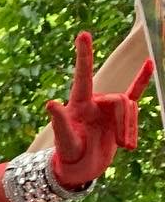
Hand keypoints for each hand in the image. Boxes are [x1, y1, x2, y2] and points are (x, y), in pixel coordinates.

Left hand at [46, 32, 152, 186]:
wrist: (80, 168)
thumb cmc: (68, 154)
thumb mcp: (64, 140)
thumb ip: (60, 121)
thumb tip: (50, 102)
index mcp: (78, 103)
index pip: (83, 76)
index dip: (84, 55)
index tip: (83, 34)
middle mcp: (94, 101)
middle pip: (120, 101)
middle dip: (125, 123)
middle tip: (124, 145)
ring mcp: (107, 108)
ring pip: (130, 108)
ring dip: (131, 128)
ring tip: (126, 146)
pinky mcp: (118, 115)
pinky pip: (134, 94)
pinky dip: (142, 79)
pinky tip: (150, 63)